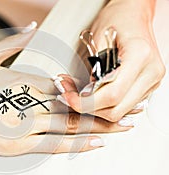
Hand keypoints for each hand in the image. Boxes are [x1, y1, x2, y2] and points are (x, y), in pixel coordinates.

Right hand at [0, 28, 130, 155]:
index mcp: (23, 80)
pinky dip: (74, 145)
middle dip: (106, 111)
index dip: (92, 90)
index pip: (66, 88)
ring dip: (98, 128)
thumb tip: (34, 23)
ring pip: (68, 127)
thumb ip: (14, 40)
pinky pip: (49, 146)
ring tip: (123, 129)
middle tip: (133, 114)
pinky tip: (95, 143)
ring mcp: (20, 127)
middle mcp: (27, 103)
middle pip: (75, 108)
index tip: (114, 91)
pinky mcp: (11, 147)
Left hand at [56, 0, 164, 121]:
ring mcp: (151, 81)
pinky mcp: (147, 86)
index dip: (86, 102)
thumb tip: (87, 94)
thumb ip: (94, 69)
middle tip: (69, 96)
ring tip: (78, 94)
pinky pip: (124, 105)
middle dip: (89, 108)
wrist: (133, 14)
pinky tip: (93, 94)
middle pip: (116, 109)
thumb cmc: (118, 19)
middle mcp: (151, 72)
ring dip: (96, 109)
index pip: (112, 94)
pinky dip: (106, 104)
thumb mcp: (98, 40)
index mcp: (140, 56)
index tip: (69, 97)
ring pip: (120, 111)